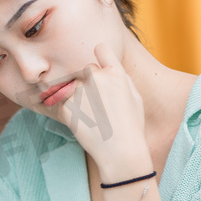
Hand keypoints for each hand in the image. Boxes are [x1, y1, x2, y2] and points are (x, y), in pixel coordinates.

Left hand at [55, 43, 148, 170]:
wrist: (120, 152)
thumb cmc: (130, 127)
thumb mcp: (134, 98)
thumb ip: (120, 77)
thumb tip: (107, 64)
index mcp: (116, 73)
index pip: (101, 48)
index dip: (99, 56)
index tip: (99, 66)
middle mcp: (97, 78)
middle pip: (86, 70)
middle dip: (89, 82)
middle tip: (99, 105)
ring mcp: (80, 92)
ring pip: (74, 88)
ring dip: (79, 99)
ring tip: (93, 119)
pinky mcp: (66, 106)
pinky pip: (65, 103)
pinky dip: (71, 112)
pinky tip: (85, 125)